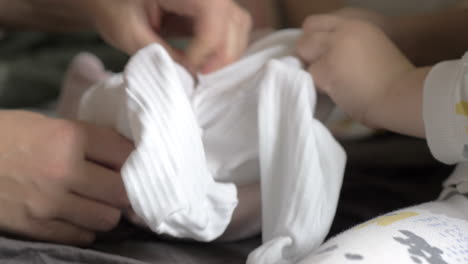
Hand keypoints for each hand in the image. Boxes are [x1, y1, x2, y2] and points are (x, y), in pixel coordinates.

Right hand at [0, 111, 132, 244]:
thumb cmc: (7, 136)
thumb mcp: (48, 124)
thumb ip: (87, 138)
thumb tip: (126, 153)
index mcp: (68, 137)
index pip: (124, 153)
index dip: (136, 160)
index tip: (137, 163)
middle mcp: (63, 171)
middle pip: (122, 191)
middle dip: (127, 189)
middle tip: (122, 186)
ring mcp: (49, 203)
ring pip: (107, 218)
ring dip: (108, 210)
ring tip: (99, 201)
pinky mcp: (35, 227)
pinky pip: (81, 235)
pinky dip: (86, 227)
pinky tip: (77, 215)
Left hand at [89, 0, 251, 72]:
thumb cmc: (112, 7)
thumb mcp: (131, 34)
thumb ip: (163, 56)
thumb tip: (191, 78)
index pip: (213, 21)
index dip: (203, 51)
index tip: (187, 69)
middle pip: (235, 22)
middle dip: (221, 55)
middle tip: (200, 75)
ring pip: (239, 24)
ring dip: (226, 51)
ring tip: (203, 68)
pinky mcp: (210, 5)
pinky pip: (232, 24)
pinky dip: (224, 45)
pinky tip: (206, 59)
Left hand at [296, 16, 414, 127]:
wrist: (403, 95)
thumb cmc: (394, 81)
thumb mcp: (370, 50)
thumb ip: (346, 47)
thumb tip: (321, 58)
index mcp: (356, 25)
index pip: (315, 23)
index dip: (313, 40)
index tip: (318, 56)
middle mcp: (343, 30)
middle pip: (305, 37)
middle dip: (308, 55)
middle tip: (321, 71)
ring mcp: (334, 47)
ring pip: (304, 56)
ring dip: (314, 71)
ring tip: (334, 83)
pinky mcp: (328, 68)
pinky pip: (311, 77)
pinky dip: (320, 87)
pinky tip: (337, 92)